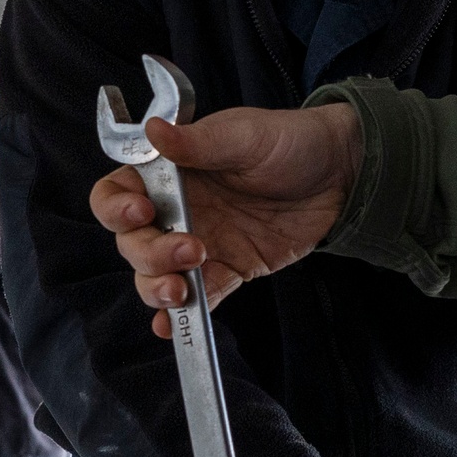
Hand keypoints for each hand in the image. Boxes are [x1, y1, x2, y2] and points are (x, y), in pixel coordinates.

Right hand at [90, 103, 362, 338]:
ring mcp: (198, 243)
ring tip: (181, 289)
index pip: (116, 193)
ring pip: (156, 275)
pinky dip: (183, 315)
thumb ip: (198, 142)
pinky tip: (175, 326)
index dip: (116, 208)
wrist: (340, 173)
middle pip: (133, 243)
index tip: (141, 213)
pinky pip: (198, 295)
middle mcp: (175, 209)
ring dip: (158, 286)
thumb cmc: (289, 141)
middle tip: (189, 250)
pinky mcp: (227, 270)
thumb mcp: (244, 135)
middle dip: (149, 254)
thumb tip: (152, 130)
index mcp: (168, 171)